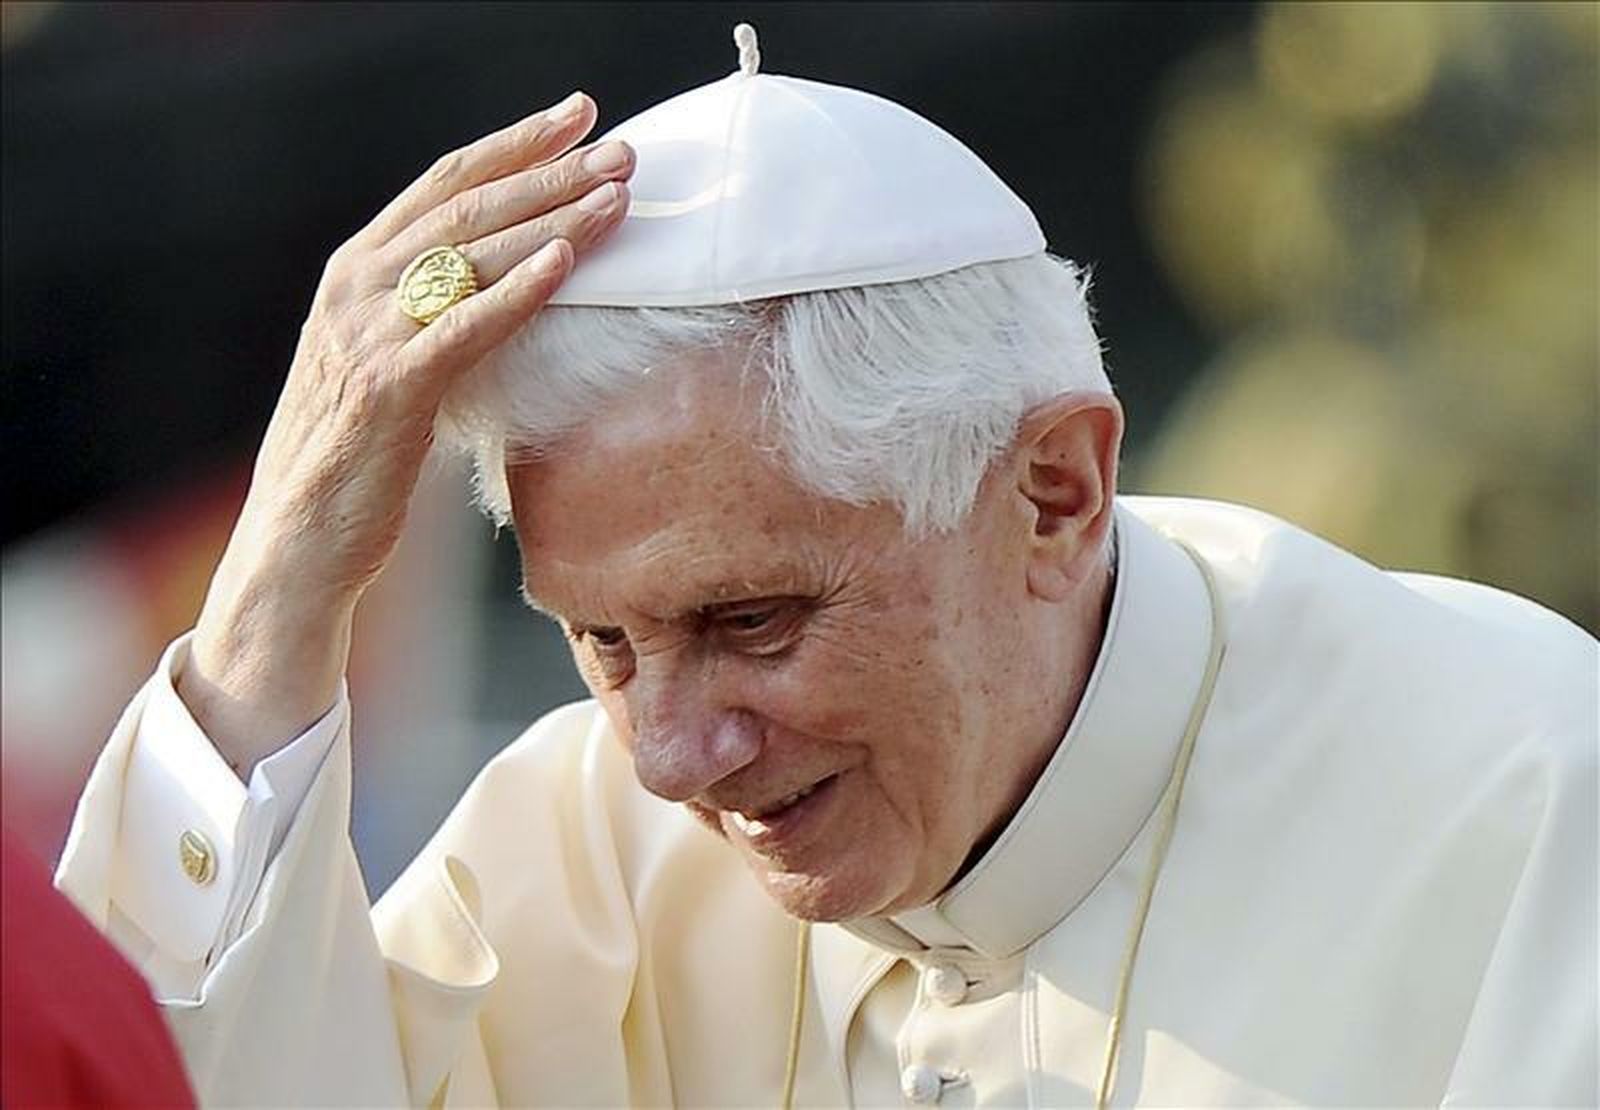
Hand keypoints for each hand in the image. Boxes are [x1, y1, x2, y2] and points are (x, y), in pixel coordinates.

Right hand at [181, 92, 632, 773]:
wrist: (298, 541)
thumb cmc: (355, 454)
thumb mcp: (389, 361)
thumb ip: (430, 311)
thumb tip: (507, 278)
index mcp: (356, 271)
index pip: (445, 184)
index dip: (514, 144)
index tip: (580, 117)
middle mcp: (355, 288)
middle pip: (467, 207)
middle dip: (550, 170)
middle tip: (622, 149)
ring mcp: (367, 335)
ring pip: (471, 256)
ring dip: (551, 218)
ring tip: (617, 194)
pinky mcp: (390, 390)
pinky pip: (463, 328)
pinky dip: (516, 292)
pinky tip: (564, 263)